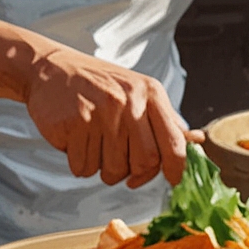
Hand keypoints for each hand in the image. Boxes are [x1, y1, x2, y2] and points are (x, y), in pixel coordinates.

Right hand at [23, 45, 198, 187]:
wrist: (51, 69)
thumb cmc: (99, 85)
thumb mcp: (138, 92)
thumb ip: (166, 120)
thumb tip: (196, 141)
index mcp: (150, 94)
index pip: (174, 143)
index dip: (175, 169)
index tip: (172, 180)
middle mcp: (129, 102)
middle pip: (144, 163)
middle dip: (132, 173)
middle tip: (119, 163)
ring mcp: (101, 112)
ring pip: (112, 170)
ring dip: (102, 168)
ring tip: (93, 144)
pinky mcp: (74, 123)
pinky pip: (83, 167)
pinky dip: (79, 163)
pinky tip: (75, 141)